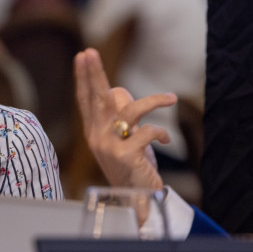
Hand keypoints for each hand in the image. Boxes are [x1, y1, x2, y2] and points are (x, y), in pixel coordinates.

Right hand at [74, 48, 175, 191]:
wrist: (135, 199)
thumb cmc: (131, 165)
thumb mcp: (122, 138)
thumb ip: (118, 116)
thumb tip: (120, 92)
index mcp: (93, 132)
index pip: (86, 100)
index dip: (84, 78)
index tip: (82, 56)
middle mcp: (97, 137)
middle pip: (97, 99)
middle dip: (94, 73)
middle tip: (90, 52)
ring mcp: (109, 146)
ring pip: (129, 110)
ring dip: (154, 101)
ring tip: (170, 99)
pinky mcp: (126, 155)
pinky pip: (147, 131)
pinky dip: (160, 132)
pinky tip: (166, 139)